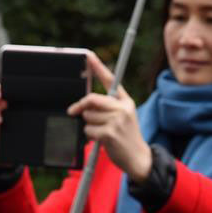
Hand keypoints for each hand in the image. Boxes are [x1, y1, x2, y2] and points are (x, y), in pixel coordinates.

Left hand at [67, 51, 151, 183]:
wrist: (138, 158)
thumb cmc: (126, 136)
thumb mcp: (124, 116)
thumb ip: (109, 106)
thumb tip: (85, 103)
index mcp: (125, 100)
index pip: (110, 79)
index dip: (97, 66)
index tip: (88, 54)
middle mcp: (122, 107)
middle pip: (92, 99)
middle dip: (80, 106)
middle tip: (73, 111)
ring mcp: (117, 120)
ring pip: (88, 116)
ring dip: (88, 124)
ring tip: (101, 131)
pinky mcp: (110, 133)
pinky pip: (88, 129)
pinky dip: (90, 135)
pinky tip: (101, 140)